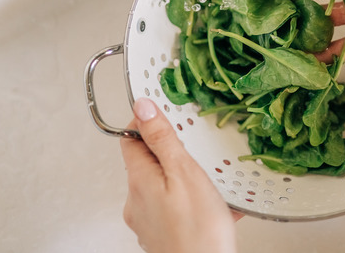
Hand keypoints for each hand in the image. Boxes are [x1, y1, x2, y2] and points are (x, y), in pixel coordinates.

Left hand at [120, 98, 241, 252]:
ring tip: (211, 181)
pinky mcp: (162, 236)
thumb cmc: (199, 229)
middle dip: (170, 152)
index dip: (144, 122)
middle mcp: (136, 201)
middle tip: (196, 148)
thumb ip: (162, 139)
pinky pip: (174, 208)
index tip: (163, 113)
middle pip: (146, 163)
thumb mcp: (184, 172)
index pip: (129, 139)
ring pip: (162, 187)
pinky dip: (192, 201)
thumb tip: (142, 107)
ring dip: (183, 178)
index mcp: (139, 180)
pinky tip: (216, 206)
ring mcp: (147, 221)